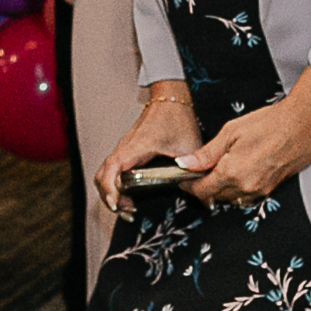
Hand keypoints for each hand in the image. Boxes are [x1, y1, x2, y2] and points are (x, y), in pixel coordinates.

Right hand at [94, 82, 201, 215]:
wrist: (170, 98)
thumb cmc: (177, 118)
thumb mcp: (189, 146)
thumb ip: (197, 173)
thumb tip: (208, 200)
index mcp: (137, 147)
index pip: (113, 168)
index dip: (110, 188)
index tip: (118, 205)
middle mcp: (125, 148)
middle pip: (102, 176)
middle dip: (110, 197)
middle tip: (127, 212)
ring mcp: (123, 149)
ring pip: (104, 174)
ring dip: (111, 193)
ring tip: (128, 208)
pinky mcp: (126, 151)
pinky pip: (111, 170)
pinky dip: (114, 185)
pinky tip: (130, 196)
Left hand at [174, 86, 310, 207]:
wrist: (303, 125)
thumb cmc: (269, 123)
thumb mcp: (231, 132)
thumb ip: (207, 153)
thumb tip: (186, 164)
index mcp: (232, 173)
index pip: (202, 190)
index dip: (188, 186)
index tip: (182, 177)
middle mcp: (245, 188)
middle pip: (215, 197)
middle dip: (203, 187)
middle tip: (197, 170)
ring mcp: (259, 191)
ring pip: (230, 198)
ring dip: (219, 189)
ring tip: (217, 168)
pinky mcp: (270, 189)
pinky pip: (245, 196)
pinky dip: (236, 188)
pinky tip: (236, 171)